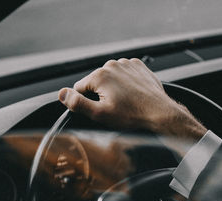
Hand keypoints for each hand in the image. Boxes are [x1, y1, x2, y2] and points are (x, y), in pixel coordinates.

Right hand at [58, 58, 205, 139]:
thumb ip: (77, 103)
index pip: (80, 88)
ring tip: (126, 101)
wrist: (159, 112)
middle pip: (95, 82)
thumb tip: (61, 94)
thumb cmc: (131, 115)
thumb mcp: (100, 114)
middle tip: (115, 107)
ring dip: (114, 88)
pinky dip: (126, 83)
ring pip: (110, 78)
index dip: (87, 102)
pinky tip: (133, 94)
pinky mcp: (138, 66)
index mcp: (99, 75)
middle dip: (101, 94)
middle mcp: (112, 65)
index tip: (101, 109)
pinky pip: (124, 74)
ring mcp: (126, 64)